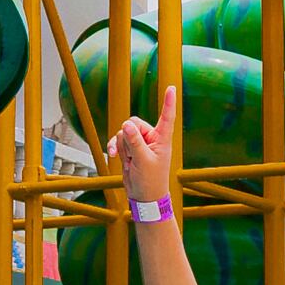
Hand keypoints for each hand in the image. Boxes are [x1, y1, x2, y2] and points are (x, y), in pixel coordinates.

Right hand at [113, 87, 177, 207]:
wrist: (143, 197)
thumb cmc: (151, 181)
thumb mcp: (143, 160)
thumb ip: (134, 142)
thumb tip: (126, 124)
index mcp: (162, 139)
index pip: (167, 117)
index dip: (168, 102)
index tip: (171, 87)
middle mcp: (151, 138)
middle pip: (134, 123)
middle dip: (128, 137)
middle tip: (132, 155)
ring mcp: (139, 143)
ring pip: (124, 132)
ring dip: (122, 146)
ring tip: (129, 161)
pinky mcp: (129, 150)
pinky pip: (117, 140)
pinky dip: (114, 147)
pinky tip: (113, 156)